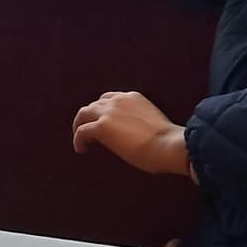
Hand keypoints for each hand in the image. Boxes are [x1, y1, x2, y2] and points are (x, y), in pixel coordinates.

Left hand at [72, 92, 191, 176]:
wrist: (168, 145)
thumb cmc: (168, 141)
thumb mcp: (153, 122)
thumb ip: (140, 121)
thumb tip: (135, 135)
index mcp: (133, 97)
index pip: (111, 98)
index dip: (104, 110)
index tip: (103, 120)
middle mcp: (118, 100)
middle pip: (94, 105)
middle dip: (90, 116)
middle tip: (87, 130)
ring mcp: (108, 112)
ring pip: (84, 114)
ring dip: (80, 125)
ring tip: (81, 139)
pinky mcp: (101, 127)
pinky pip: (82, 131)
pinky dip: (78, 140)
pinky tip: (81, 149)